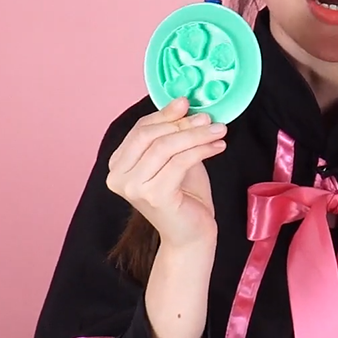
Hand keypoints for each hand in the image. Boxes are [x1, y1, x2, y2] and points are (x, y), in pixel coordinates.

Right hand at [105, 97, 226, 249]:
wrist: (191, 234)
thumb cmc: (184, 195)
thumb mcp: (174, 157)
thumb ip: (172, 134)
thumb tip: (183, 104)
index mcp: (118, 165)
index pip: (139, 130)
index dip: (164, 114)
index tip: (186, 103)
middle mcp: (119, 178)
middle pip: (149, 136)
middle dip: (181, 123)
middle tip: (207, 119)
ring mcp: (134, 189)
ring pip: (165, 147)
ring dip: (196, 135)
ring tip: (218, 130)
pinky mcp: (155, 196)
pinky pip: (180, 162)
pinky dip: (202, 149)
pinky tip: (218, 147)